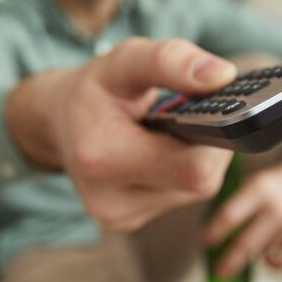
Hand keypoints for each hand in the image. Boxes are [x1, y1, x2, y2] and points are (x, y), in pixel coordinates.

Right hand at [7, 37, 236, 230]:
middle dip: (207, 145)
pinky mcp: (129, 221)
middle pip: (200, 182)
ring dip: (195, 158)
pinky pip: (179, 197)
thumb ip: (170, 61)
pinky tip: (162, 151)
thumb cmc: (92, 90)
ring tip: (170, 131)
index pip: (194, 169)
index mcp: (103, 159)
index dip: (218, 138)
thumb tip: (223, 76)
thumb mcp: (124, 61)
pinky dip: (181, 171)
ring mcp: (121, 217)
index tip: (216, 108)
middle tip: (192, 115)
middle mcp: (110, 201)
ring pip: (194, 192)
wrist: (58, 122)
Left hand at [203, 147, 281, 277]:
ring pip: (263, 255)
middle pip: (245, 244)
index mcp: (259, 189)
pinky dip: (274, 265)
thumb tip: (211, 233)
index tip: (204, 242)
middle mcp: (276, 208)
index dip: (214, 232)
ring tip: (245, 256)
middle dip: (228, 262)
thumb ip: (237, 204)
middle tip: (218, 272)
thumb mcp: (256, 184)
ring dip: (251, 259)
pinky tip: (269, 258)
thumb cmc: (277, 185)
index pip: (229, 215)